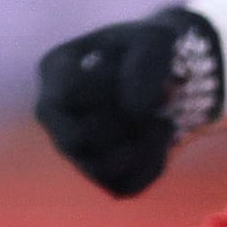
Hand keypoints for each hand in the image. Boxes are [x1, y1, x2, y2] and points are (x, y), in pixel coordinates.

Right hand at [33, 5, 219, 198]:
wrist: (171, 72)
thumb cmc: (151, 51)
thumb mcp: (156, 40)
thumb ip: (145, 64)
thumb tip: (135, 110)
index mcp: (55, 70)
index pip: (68, 92)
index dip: (108, 87)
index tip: (134, 72)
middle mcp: (55, 114)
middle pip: (75, 138)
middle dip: (123, 122)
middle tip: (156, 99)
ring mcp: (75, 148)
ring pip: (98, 170)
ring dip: (141, 147)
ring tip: (161, 120)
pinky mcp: (101, 174)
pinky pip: (122, 186)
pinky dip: (152, 163)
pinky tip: (161, 135)